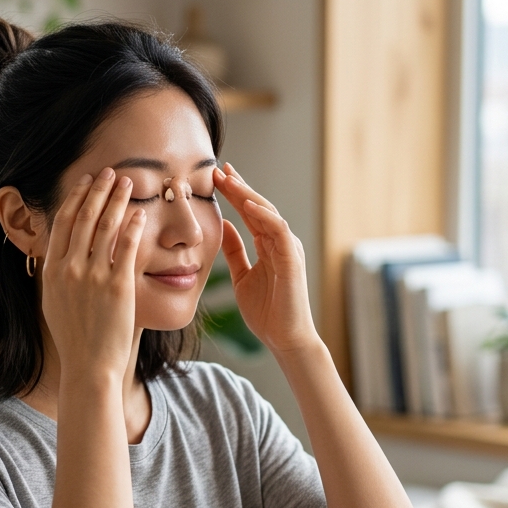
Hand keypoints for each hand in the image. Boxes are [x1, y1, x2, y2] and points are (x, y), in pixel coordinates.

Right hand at [41, 168, 145, 385]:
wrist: (88, 366)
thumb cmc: (74, 339)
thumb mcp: (54, 303)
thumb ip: (57, 275)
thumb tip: (59, 254)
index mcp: (51, 271)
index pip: (62, 223)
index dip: (75, 198)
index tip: (84, 182)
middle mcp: (70, 269)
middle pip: (84, 217)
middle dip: (98, 189)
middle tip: (109, 172)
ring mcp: (93, 276)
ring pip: (106, 225)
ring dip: (117, 198)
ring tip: (128, 182)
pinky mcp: (118, 285)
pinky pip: (127, 246)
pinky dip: (133, 225)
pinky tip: (140, 212)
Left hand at [213, 163, 319, 355]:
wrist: (284, 338)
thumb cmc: (266, 312)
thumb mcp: (242, 277)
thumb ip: (234, 251)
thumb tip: (223, 226)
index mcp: (268, 246)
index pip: (250, 213)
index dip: (234, 194)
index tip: (215, 178)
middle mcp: (280, 243)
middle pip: (258, 207)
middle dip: (239, 187)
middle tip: (218, 169)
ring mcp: (288, 249)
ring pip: (268, 213)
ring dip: (248, 195)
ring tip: (230, 179)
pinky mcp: (292, 259)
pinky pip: (278, 231)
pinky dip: (264, 216)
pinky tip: (248, 205)